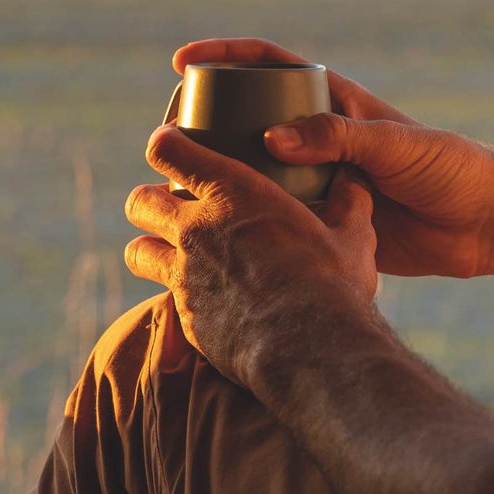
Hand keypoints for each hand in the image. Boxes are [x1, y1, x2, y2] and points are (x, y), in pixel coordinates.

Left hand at [124, 124, 378, 388]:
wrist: (311, 349)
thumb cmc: (333, 283)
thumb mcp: (352, 234)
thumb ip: (348, 202)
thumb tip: (355, 181)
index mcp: (233, 194)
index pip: (171, 152)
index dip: (166, 144)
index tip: (170, 144)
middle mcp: (197, 230)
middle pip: (140, 202)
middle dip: (149, 199)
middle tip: (171, 205)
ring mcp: (185, 277)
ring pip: (138, 251)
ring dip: (149, 247)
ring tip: (169, 252)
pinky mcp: (187, 318)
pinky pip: (165, 299)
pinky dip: (177, 295)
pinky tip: (203, 300)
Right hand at [174, 38, 493, 278]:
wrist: (480, 225)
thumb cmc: (447, 169)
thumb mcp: (393, 144)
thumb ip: (336, 137)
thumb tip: (271, 138)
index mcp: (333, 102)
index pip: (267, 65)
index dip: (223, 57)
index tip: (182, 64)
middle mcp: (317, 136)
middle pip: (247, 119)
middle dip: (204, 125)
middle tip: (167, 140)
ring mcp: (315, 178)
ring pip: (252, 171)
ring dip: (216, 177)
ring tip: (175, 189)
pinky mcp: (321, 220)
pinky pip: (272, 216)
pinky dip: (243, 221)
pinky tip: (211, 233)